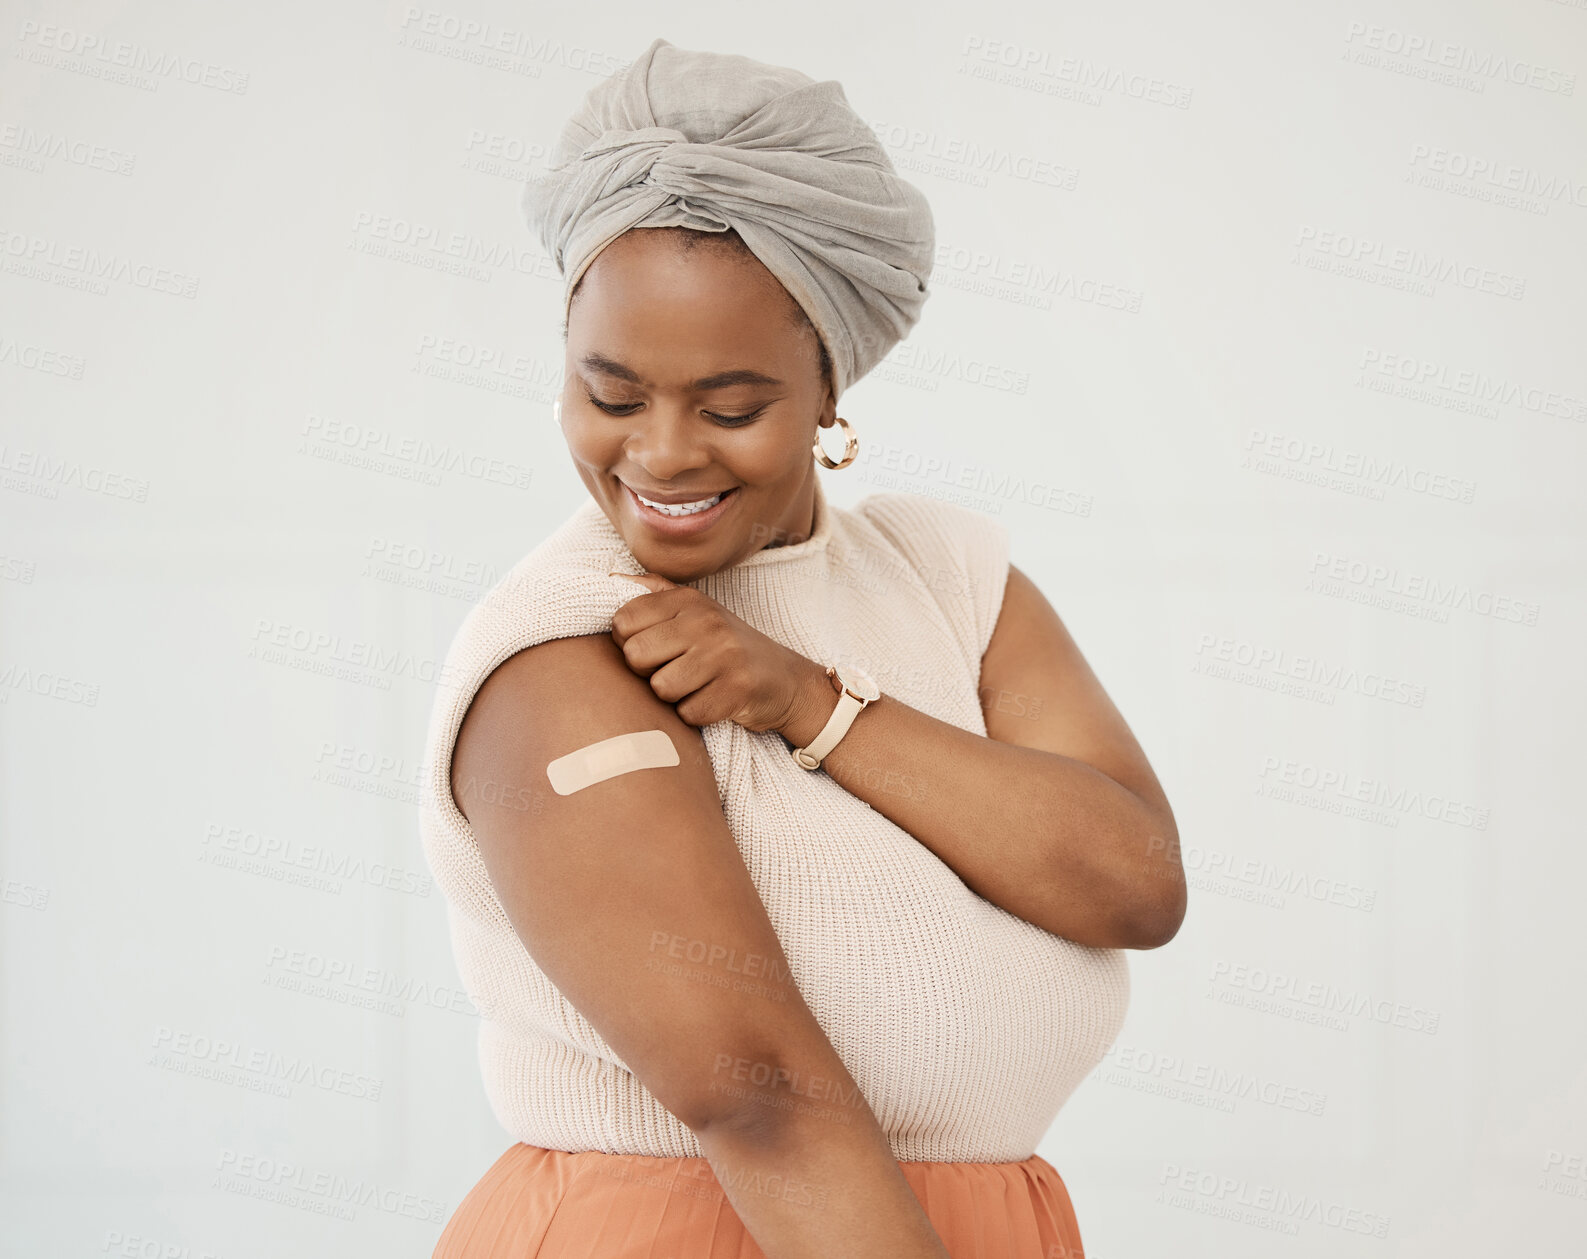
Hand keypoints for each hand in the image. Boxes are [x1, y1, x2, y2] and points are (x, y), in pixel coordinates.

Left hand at [608, 572, 834, 735]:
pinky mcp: (737, 689)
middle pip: (635, 656)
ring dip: (675, 697)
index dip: (630, 643)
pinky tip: (714, 700)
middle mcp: (706, 621)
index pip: (623, 621)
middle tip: (677, 671)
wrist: (785, 681)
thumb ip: (654, 594)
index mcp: (689, 599)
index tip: (656, 650)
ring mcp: (724, 654)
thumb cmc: (727, 647)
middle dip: (649, 673)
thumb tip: (610, 576)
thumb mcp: (696, 611)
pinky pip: (688, 713)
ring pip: (660, 688)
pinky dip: (696, 715)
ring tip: (698, 686)